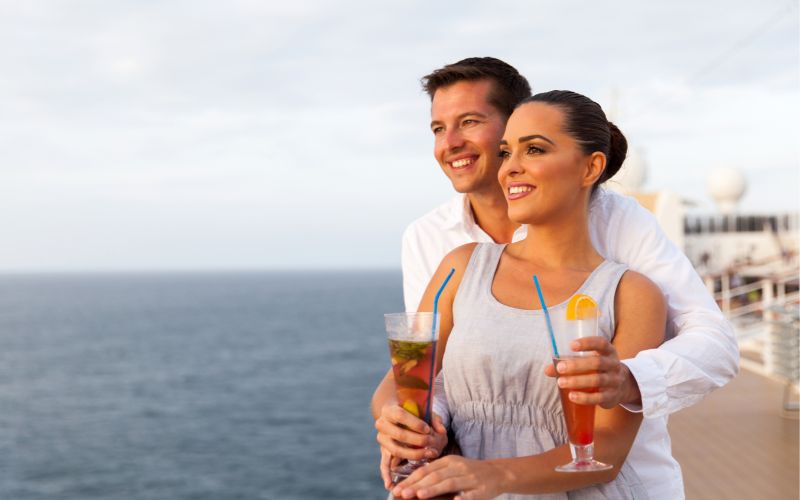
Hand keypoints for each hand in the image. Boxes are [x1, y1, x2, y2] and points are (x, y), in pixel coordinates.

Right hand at [375, 405, 447, 486]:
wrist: (397, 416)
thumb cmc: (414, 413)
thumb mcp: (423, 411)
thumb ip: (434, 418)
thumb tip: (442, 430)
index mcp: (389, 409)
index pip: (400, 415)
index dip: (414, 423)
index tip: (428, 429)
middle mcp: (382, 424)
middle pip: (399, 434)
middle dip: (418, 441)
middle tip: (432, 443)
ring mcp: (382, 439)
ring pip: (396, 450)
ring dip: (413, 455)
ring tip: (429, 456)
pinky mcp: (384, 451)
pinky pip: (383, 464)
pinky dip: (386, 475)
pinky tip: (390, 484)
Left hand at [391, 455, 507, 499]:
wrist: (497, 473)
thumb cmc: (469, 472)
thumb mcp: (452, 468)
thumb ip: (435, 473)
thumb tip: (412, 485)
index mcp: (449, 461)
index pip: (426, 470)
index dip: (411, 479)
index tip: (397, 488)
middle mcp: (458, 467)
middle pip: (435, 476)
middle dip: (417, 485)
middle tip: (402, 493)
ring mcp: (470, 478)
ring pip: (449, 483)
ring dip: (433, 489)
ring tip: (420, 495)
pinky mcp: (481, 490)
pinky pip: (470, 494)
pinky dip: (463, 498)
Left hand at [543, 336, 640, 408]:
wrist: (622, 386)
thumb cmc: (598, 369)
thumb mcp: (588, 362)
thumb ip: (568, 363)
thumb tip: (547, 370)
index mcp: (608, 351)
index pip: (601, 343)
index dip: (587, 343)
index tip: (571, 345)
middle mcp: (614, 364)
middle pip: (598, 363)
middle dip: (577, 365)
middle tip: (560, 368)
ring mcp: (614, 381)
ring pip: (598, 380)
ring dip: (578, 381)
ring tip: (561, 382)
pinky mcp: (612, 396)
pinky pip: (599, 397)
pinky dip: (584, 397)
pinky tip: (572, 396)